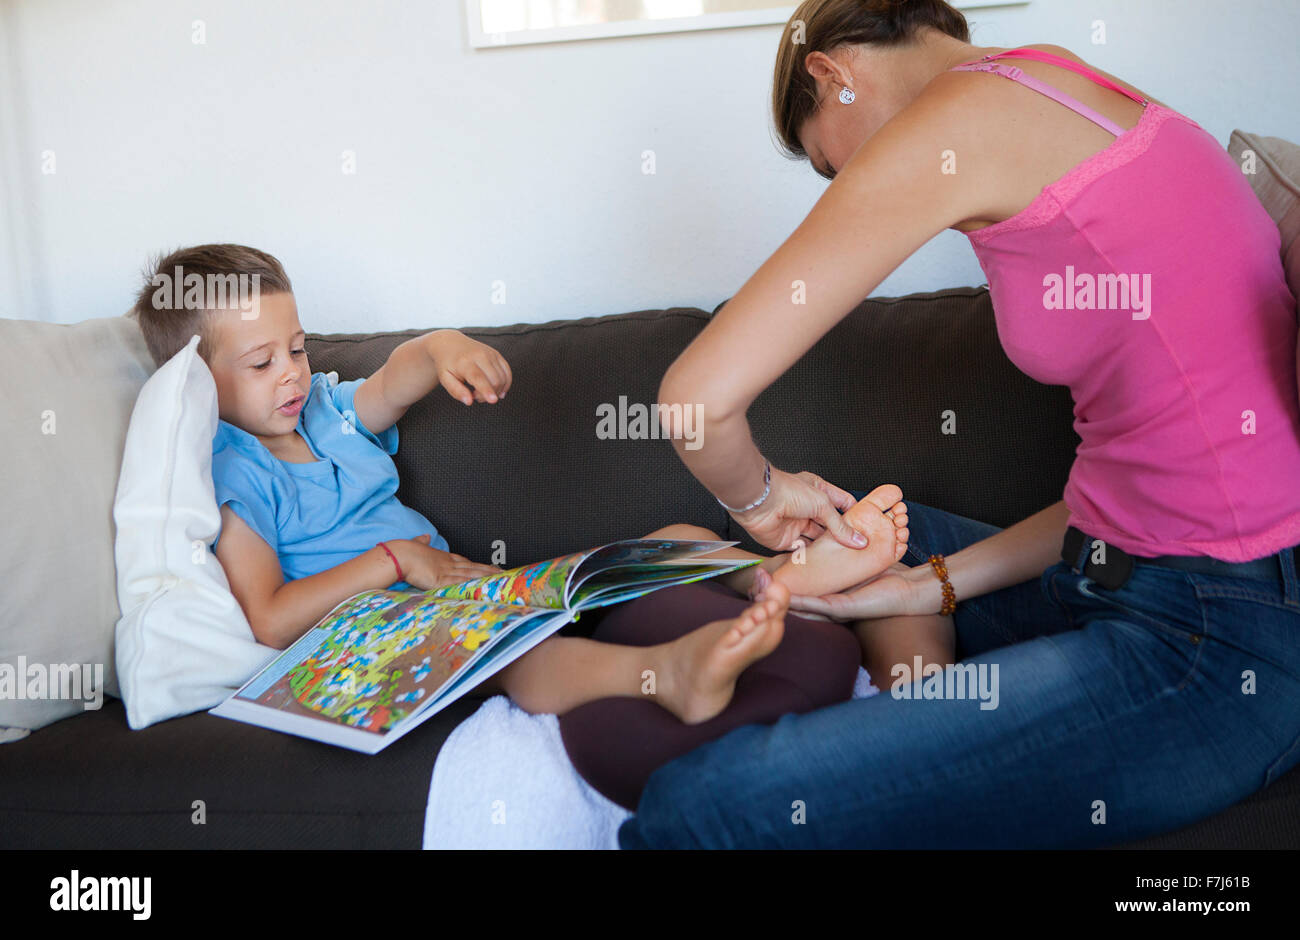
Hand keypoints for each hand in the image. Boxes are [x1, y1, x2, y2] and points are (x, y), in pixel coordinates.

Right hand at [392, 534, 499, 590]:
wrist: (398, 554)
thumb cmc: (404, 551)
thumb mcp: (416, 544)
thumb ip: (421, 541)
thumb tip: (425, 536)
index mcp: (442, 556)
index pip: (464, 561)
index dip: (476, 565)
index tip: (486, 566)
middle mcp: (447, 563)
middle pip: (472, 567)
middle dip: (487, 570)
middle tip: (501, 572)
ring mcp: (445, 571)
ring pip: (471, 574)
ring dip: (485, 577)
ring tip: (498, 579)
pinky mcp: (441, 580)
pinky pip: (460, 583)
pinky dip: (472, 585)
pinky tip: (481, 587)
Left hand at [424, 330, 512, 405]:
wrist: (451, 343)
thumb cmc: (447, 364)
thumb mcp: (445, 379)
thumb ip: (456, 391)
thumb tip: (469, 402)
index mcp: (465, 362)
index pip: (479, 378)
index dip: (486, 390)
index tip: (493, 400)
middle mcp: (480, 355)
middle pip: (494, 380)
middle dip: (488, 394)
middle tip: (475, 395)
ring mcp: (490, 354)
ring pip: (503, 378)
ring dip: (496, 390)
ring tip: (481, 390)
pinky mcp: (497, 354)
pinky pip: (507, 372)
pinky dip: (505, 384)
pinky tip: (498, 390)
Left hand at [729, 466, 864, 551]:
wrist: (760, 501)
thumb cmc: (787, 492)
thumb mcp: (823, 504)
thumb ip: (840, 525)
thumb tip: (858, 540)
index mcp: (818, 491)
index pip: (842, 503)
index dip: (854, 515)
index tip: (869, 528)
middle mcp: (807, 508)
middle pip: (830, 525)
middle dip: (842, 536)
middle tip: (858, 549)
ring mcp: (797, 524)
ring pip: (817, 540)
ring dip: (828, 549)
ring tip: (845, 560)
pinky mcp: (786, 540)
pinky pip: (802, 551)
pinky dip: (812, 558)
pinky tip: (824, 565)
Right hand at [752, 561, 938, 621]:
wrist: (911, 591)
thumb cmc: (890, 577)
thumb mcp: (863, 558)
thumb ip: (850, 548)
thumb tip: (841, 532)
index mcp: (834, 590)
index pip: (805, 587)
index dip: (786, 583)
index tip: (767, 576)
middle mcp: (831, 601)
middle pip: (799, 598)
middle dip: (778, 594)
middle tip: (756, 588)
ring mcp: (836, 607)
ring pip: (804, 605)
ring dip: (784, 600)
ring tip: (764, 596)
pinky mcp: (844, 608)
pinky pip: (820, 606)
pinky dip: (804, 604)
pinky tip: (788, 602)